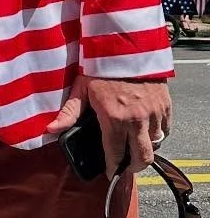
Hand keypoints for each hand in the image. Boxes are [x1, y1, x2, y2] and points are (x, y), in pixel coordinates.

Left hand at [55, 73, 170, 175]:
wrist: (127, 45)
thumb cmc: (102, 65)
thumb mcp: (81, 88)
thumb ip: (69, 112)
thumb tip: (51, 129)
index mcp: (114, 118)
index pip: (116, 154)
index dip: (113, 168)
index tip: (110, 173)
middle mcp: (136, 120)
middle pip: (142, 158)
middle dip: (134, 167)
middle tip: (126, 166)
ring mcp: (153, 113)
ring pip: (155, 144)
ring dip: (146, 148)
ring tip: (134, 146)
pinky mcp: (165, 105)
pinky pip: (165, 128)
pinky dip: (158, 133)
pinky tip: (146, 130)